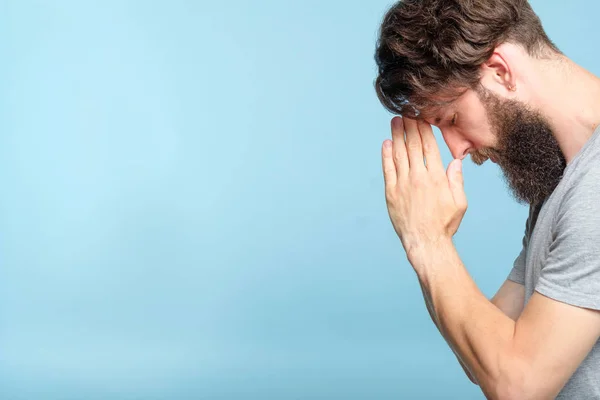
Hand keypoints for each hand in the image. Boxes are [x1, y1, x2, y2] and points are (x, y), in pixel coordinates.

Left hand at [381, 117, 467, 259]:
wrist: (425, 243)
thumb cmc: (444, 225)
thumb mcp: (459, 203)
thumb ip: (457, 181)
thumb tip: (455, 161)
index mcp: (437, 178)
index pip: (429, 147)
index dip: (424, 129)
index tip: (421, 117)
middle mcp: (419, 178)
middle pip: (413, 146)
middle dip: (409, 127)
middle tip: (406, 112)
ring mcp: (403, 185)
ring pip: (399, 155)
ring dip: (396, 136)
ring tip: (395, 121)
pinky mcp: (391, 193)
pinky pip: (388, 170)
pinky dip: (386, 155)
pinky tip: (386, 143)